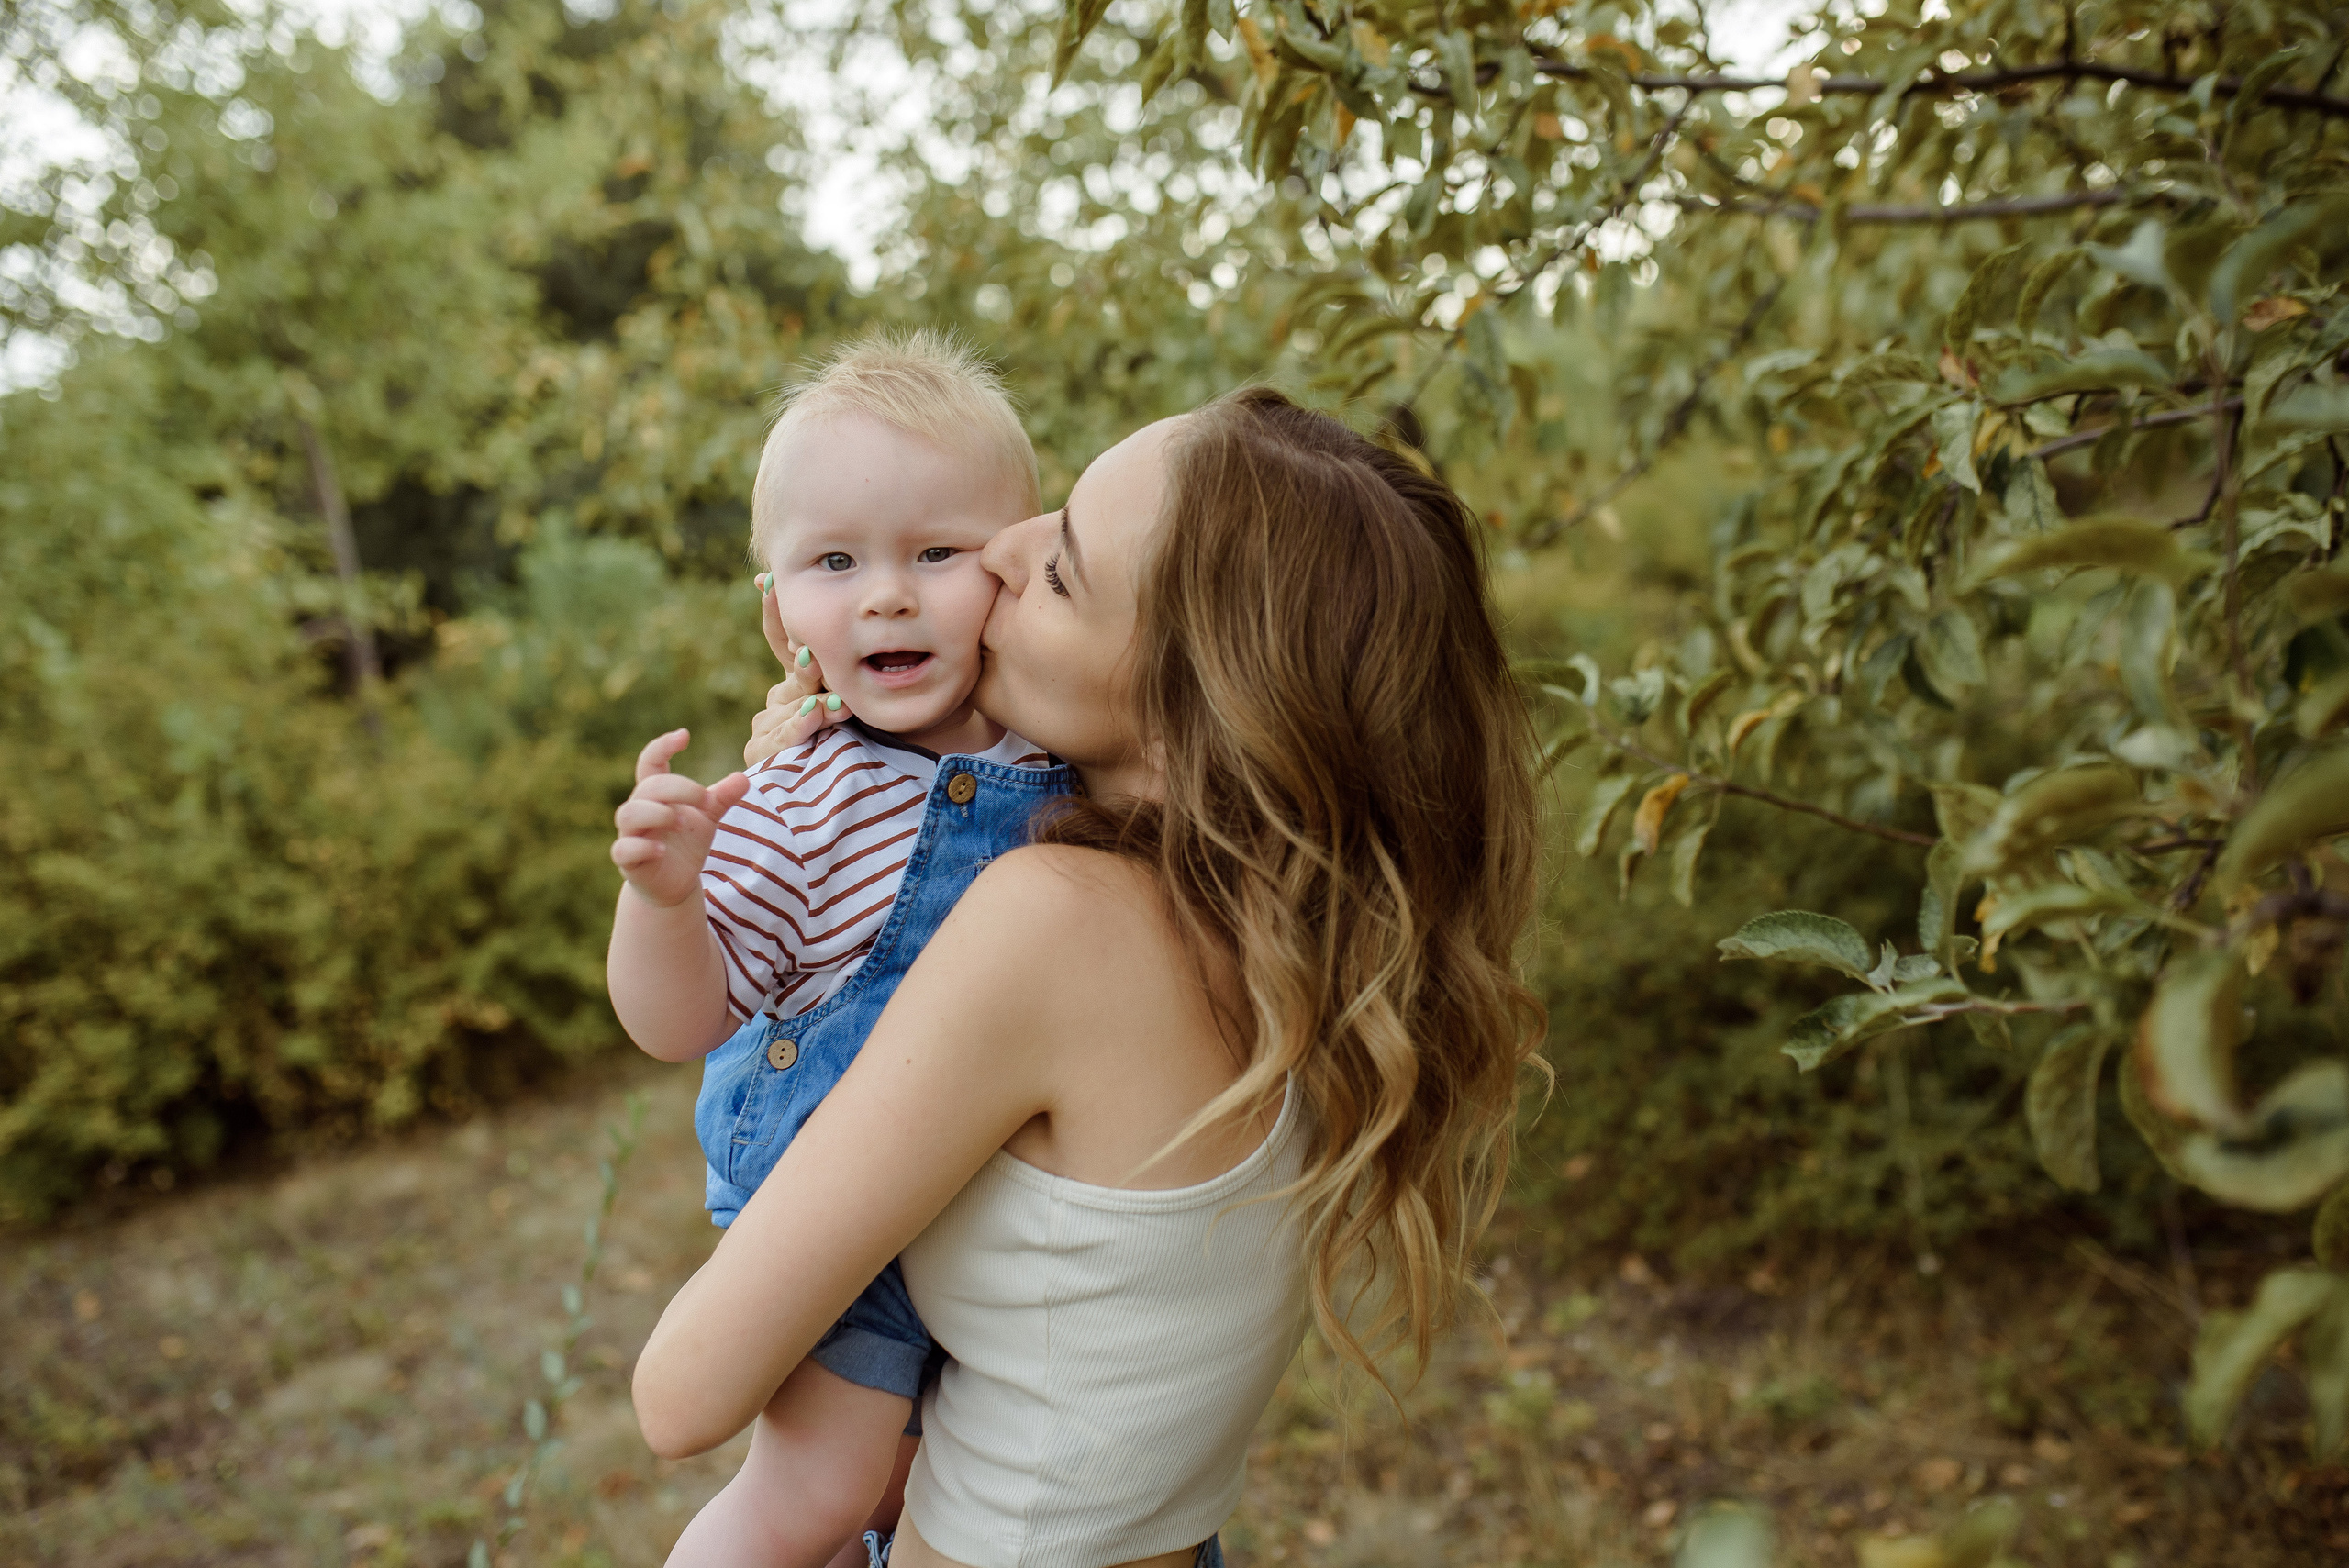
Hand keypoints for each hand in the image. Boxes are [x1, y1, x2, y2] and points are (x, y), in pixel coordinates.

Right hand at [612, 729, 750, 907]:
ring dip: (658, 813)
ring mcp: (630, 835)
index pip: (650, 762)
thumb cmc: (686, 842)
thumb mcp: (707, 817)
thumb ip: (722, 797)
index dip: (662, 746)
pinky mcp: (628, 862)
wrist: (676, 883)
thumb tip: (744, 778)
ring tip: (683, 822)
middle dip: (678, 789)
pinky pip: (623, 850)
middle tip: (706, 800)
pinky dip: (642, 847)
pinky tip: (663, 851)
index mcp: (656, 794)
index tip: (684, 736)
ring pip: (629, 814)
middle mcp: (640, 810)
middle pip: (648, 787)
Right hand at [745, 573, 851, 766]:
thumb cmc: (868, 736)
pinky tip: (813, 716)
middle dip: (806, 664)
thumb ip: (849, 662)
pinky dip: (799, 727)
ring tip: (833, 700)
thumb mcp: (860, 692)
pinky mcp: (762, 750)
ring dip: (814, 702)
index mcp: (801, 676)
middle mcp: (782, 695)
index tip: (768, 582)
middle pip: (794, 673)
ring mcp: (770, 722)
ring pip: (793, 705)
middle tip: (813, 654)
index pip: (783, 637)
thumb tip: (850, 615)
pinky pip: (781, 736)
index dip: (774, 610)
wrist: (857, 789)